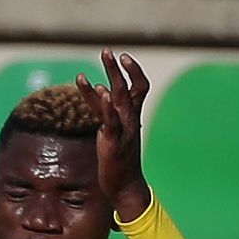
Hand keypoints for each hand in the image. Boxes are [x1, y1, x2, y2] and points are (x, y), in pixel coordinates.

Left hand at [76, 49, 152, 221]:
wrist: (125, 187)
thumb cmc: (118, 161)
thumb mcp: (112, 133)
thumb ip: (106, 115)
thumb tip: (99, 95)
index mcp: (132, 117)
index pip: (139, 88)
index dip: (133, 71)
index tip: (122, 56)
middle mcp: (130, 120)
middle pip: (128, 87)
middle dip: (117, 68)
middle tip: (107, 51)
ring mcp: (123, 130)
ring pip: (121, 98)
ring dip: (112, 77)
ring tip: (102, 63)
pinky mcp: (113, 142)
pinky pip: (111, 120)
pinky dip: (106, 105)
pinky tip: (99, 90)